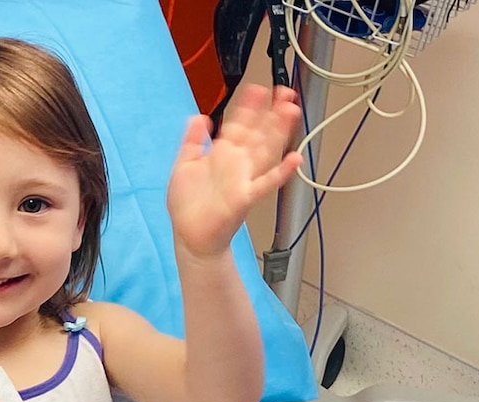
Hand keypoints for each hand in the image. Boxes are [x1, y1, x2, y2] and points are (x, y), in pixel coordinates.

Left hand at [166, 84, 301, 258]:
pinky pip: (266, 183)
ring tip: (291, 111)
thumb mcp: (184, 165)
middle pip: (258, 132)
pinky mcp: (244, 198)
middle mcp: (236, 164)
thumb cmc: (188, 205)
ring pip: (265, 150)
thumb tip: (200, 117)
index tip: (257, 89)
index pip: (238, 124)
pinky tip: (294, 159)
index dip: (248, 107)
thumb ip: (192, 141)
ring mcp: (243, 179)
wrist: (190, 235)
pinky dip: (281, 173)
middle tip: (284, 91)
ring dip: (279, 132)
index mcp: (222, 154)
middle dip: (270, 112)